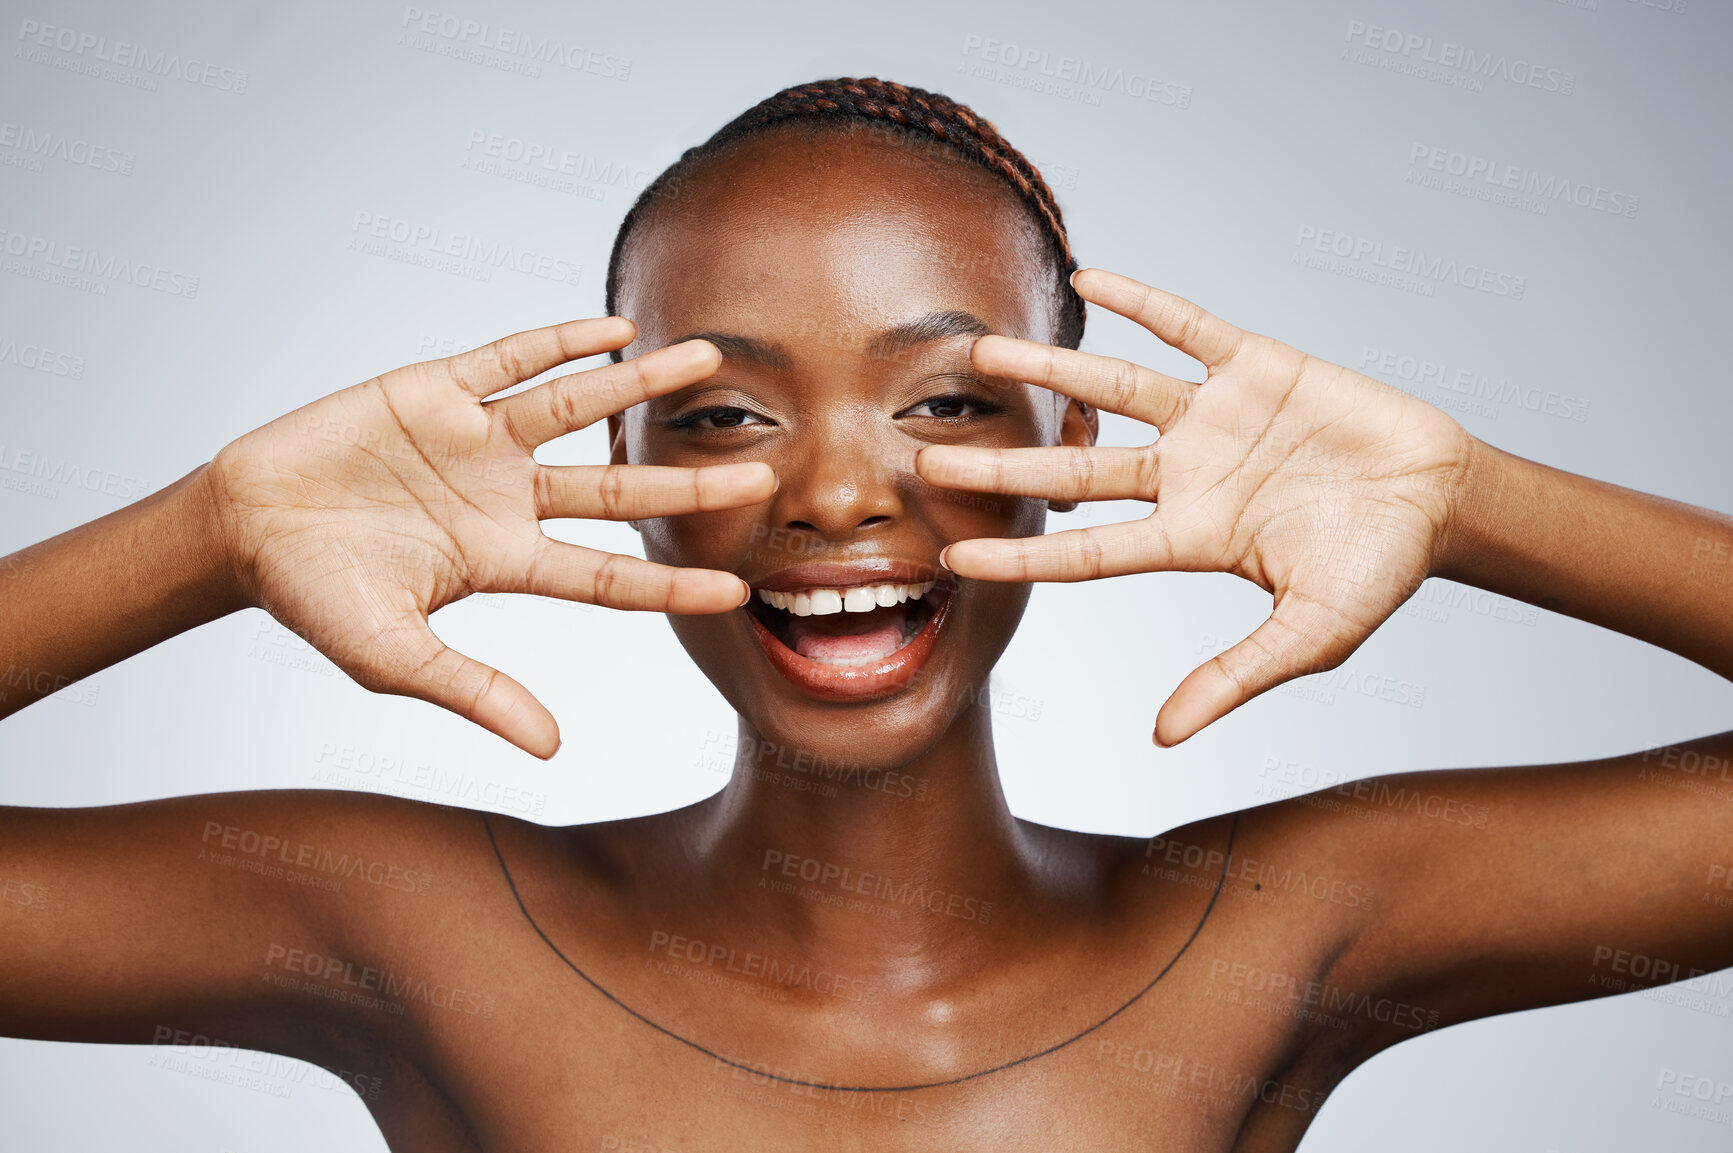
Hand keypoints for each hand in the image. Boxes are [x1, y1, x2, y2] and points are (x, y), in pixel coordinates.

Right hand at [204, 318, 770, 757]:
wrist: (242, 525)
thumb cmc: (315, 596)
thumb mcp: (395, 656)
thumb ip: (475, 692)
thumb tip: (553, 748)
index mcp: (504, 560)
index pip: (607, 577)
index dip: (671, 583)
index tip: (738, 588)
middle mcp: (506, 497)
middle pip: (616, 490)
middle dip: (687, 484)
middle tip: (765, 473)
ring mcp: (477, 442)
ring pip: (578, 408)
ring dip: (639, 388)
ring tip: (707, 362)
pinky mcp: (436, 391)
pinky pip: (509, 359)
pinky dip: (559, 341)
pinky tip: (614, 331)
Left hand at [916, 269, 1475, 746]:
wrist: (1442, 497)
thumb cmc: (1376, 571)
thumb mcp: (1309, 636)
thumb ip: (1234, 677)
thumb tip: (1162, 737)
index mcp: (1190, 539)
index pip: (1085, 551)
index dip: (1020, 557)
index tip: (951, 560)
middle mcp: (1185, 476)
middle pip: (1076, 471)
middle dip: (1004, 467)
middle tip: (924, 458)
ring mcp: (1213, 419)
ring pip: (1114, 390)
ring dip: (1050, 372)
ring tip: (980, 353)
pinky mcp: (1254, 366)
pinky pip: (1187, 326)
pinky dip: (1141, 305)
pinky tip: (1087, 281)